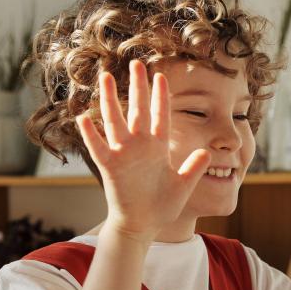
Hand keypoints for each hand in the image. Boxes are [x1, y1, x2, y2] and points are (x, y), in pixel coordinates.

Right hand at [76, 59, 211, 242]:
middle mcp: (140, 146)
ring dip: (111, 100)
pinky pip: (98, 147)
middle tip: (136, 64)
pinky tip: (83, 118)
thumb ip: (193, 168)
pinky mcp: (110, 167)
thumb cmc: (162, 206)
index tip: (161, 76)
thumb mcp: (183, 185)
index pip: (160, 116)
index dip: (160, 97)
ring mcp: (123, 155)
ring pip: (115, 121)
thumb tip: (207, 153)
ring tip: (106, 77)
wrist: (143, 225)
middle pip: (137, 110)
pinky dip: (91, 134)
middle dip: (138, 87)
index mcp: (158, 148)